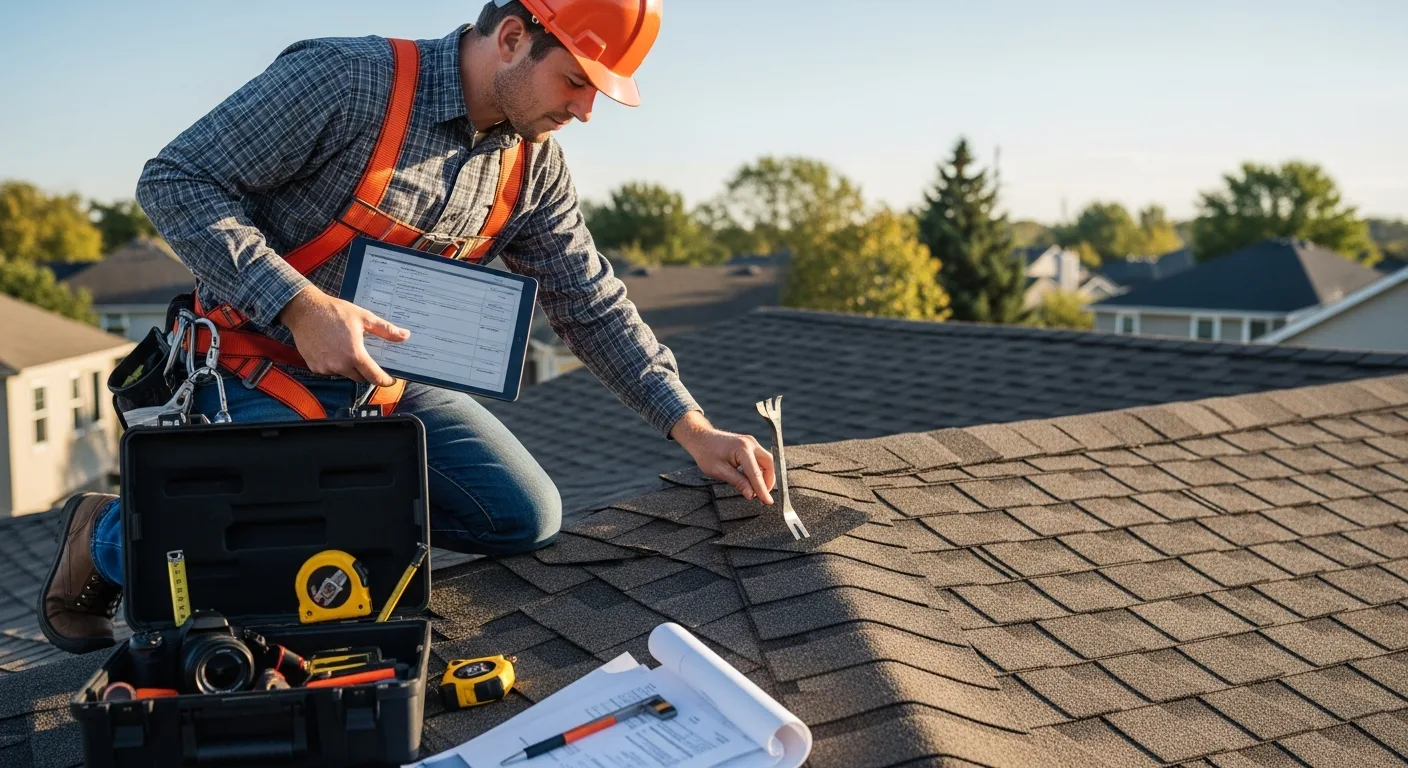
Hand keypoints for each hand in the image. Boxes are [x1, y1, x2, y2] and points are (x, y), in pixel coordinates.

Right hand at [276, 287, 408, 385]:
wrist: (304, 310)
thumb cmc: (334, 312)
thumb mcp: (363, 318)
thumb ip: (385, 330)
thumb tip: (405, 336)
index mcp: (354, 355)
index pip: (374, 377)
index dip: (385, 380)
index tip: (390, 380)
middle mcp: (340, 365)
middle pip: (359, 377)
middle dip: (366, 371)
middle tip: (366, 357)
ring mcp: (325, 367)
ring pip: (344, 373)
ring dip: (348, 366)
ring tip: (346, 348)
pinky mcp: (314, 366)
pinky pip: (329, 370)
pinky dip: (333, 363)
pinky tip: (332, 349)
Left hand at [670, 411, 775, 503]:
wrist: (700, 438)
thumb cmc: (706, 453)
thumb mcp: (719, 471)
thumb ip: (738, 482)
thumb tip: (751, 494)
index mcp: (742, 449)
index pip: (756, 474)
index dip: (762, 490)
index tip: (768, 502)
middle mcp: (750, 443)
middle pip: (768, 464)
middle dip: (768, 482)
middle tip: (761, 497)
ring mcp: (751, 442)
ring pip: (766, 461)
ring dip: (764, 476)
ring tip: (755, 490)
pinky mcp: (750, 444)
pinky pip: (760, 459)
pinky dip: (759, 470)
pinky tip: (751, 480)